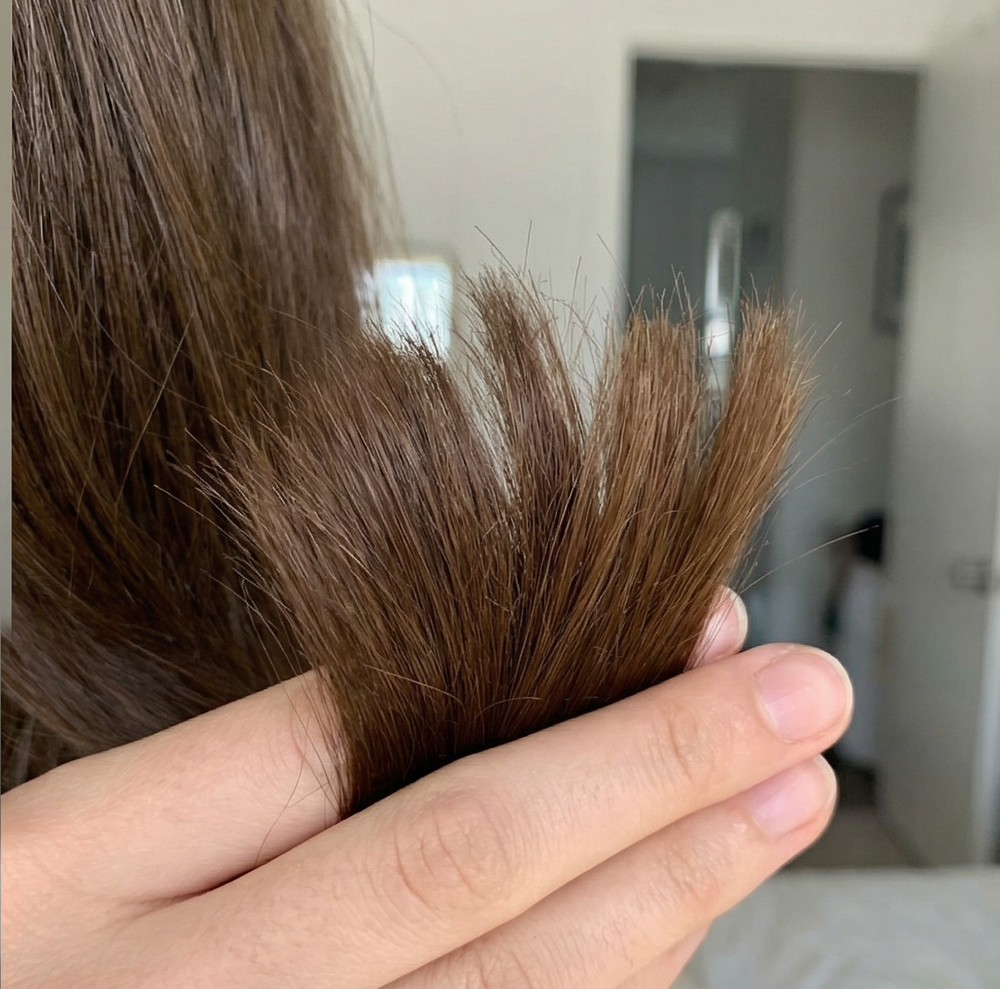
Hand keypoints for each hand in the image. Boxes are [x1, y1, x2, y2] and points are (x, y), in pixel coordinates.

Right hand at [1, 592, 850, 988]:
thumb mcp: (83, 839)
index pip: (411, 787)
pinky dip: (606, 986)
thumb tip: (424, 678)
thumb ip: (257, 761)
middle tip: (797, 706)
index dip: (580, 714)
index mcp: (151, 911)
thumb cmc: (13, 952)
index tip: (694, 634)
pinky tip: (667, 921)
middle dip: (664, 785)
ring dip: (669, 896)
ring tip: (771, 800)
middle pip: (488, 887)